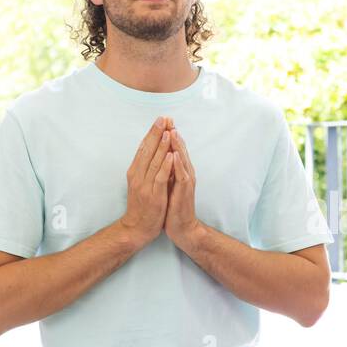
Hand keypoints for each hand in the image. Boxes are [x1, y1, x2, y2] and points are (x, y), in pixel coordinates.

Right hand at [118, 117, 174, 249]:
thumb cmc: (142, 205)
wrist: (137, 228)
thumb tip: (155, 151)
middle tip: (164, 118)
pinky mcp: (153, 195)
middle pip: (147, 150)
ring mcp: (145, 185)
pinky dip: (165, 165)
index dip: (151, 132)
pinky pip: (160, 177)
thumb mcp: (141, 183)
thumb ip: (146, 168)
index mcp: (134, 171)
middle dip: (156, 133)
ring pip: (154, 161)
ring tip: (168, 131)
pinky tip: (171, 155)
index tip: (160, 119)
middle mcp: (137, 176)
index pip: (143, 147)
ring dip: (162, 145)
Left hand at [163, 125, 202, 250]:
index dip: (167, 135)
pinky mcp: (185, 191)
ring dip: (177, 145)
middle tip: (168, 119)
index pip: (173, 149)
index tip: (161, 121)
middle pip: (179, 150)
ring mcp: (186, 182)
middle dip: (173, 134)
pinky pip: (182, 175)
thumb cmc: (173, 207)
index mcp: (179, 171)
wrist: (182, 227)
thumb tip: (160, 157)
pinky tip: (175, 154)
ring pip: (182, 159)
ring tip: (172, 131)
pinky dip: (178, 164)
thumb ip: (167, 170)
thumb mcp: (168, 184)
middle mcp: (185, 173)